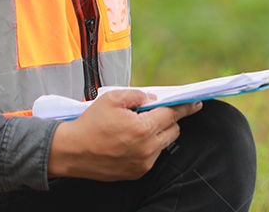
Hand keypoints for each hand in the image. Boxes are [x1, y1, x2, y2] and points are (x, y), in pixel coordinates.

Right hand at [47, 89, 201, 180]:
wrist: (72, 151)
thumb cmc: (90, 122)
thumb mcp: (112, 98)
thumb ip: (137, 95)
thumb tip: (154, 98)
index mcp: (142, 128)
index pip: (172, 114)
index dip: (185, 107)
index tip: (196, 103)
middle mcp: (146, 149)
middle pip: (173, 130)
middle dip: (168, 119)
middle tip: (156, 112)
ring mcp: (142, 163)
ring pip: (164, 144)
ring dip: (158, 134)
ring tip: (139, 126)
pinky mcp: (136, 173)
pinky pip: (152, 156)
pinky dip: (148, 147)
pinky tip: (132, 140)